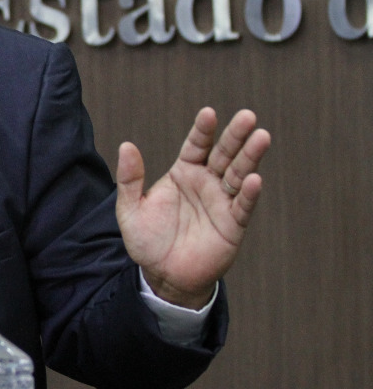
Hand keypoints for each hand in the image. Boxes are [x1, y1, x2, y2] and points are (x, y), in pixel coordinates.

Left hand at [115, 108, 270, 308]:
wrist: (163, 275)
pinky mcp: (232, 225)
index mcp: (183, 173)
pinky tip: (254, 179)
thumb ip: (129, 179)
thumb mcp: (130, 208)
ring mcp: (221, 202)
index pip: (196, 146)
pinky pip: (242, 206)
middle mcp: (206, 183)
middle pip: (223, 154)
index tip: (209, 113)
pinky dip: (249, 193)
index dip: (203, 130)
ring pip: (238, 174)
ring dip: (250, 157)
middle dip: (235, 136)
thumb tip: (126, 145)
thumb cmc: (147, 240)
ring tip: (262, 137)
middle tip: (248, 116)